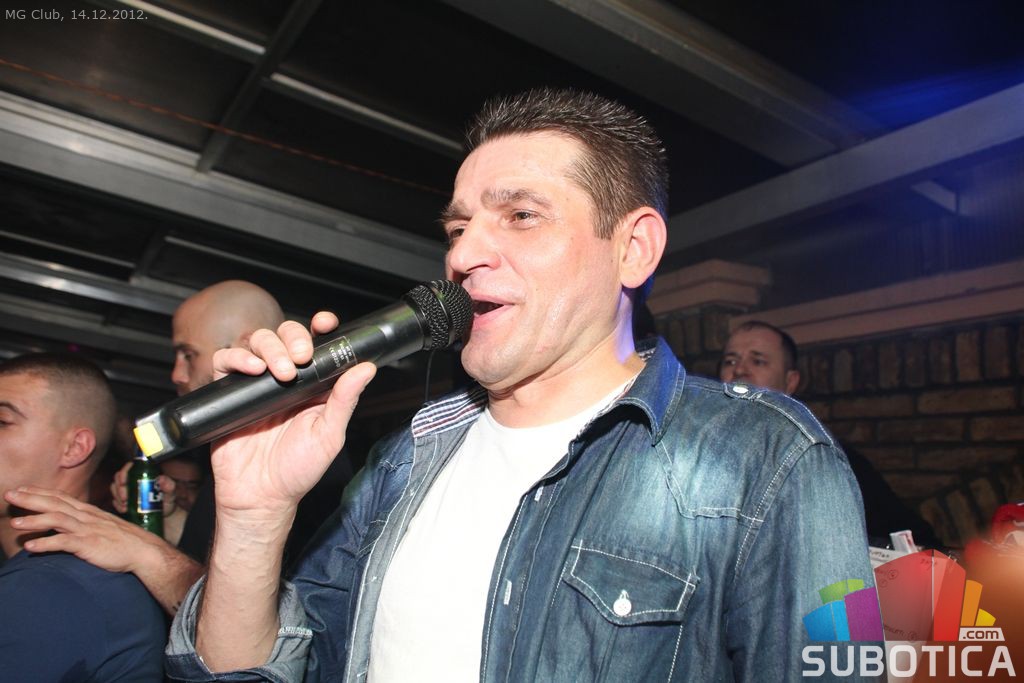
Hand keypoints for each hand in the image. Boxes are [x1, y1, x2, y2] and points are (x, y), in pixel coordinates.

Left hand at [7, 486, 163, 572]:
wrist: (144, 551)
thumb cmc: (124, 541)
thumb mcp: (103, 526)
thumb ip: (86, 524)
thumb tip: (70, 526)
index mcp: (88, 512)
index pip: (60, 497)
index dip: (40, 492)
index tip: (22, 489)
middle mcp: (86, 517)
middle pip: (54, 503)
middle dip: (30, 499)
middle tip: (10, 494)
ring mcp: (88, 530)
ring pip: (57, 520)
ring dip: (34, 520)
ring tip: (15, 523)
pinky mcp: (89, 544)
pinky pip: (64, 542)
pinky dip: (46, 543)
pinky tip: (31, 546)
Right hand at [110, 461, 176, 515]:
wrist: (164, 514)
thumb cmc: (167, 499)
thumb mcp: (170, 492)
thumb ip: (169, 485)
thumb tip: (161, 479)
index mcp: (143, 473)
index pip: (129, 467)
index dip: (123, 472)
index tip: (123, 482)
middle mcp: (133, 479)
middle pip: (118, 478)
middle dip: (119, 488)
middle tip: (125, 498)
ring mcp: (127, 489)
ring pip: (115, 488)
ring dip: (117, 497)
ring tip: (125, 506)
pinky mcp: (124, 500)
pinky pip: (115, 500)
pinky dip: (117, 505)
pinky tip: (124, 510)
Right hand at [208, 313, 375, 518]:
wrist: (260, 497)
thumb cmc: (296, 470)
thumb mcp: (329, 434)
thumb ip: (345, 400)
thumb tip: (366, 369)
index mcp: (313, 385)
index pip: (316, 344)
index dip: (320, 328)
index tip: (326, 323)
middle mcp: (285, 379)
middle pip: (284, 335)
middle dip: (293, 338)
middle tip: (301, 358)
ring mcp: (256, 384)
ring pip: (256, 341)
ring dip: (268, 347)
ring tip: (278, 372)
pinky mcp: (229, 392)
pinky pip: (225, 361)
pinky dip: (237, 357)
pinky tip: (251, 370)